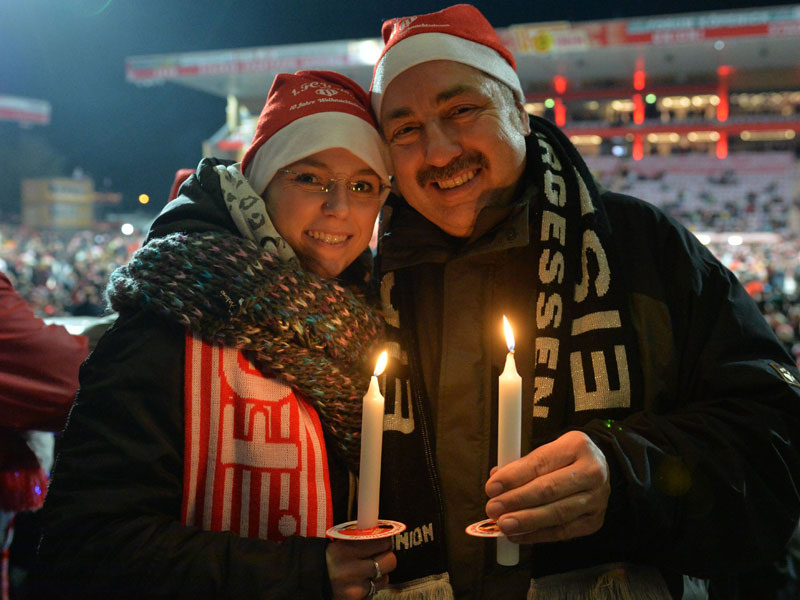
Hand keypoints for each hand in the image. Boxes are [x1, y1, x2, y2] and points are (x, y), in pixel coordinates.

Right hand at [326, 538, 396, 598]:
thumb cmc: (329, 558)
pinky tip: (359, 583)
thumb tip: (385, 532)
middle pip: (390, 561)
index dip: (384, 542)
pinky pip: (374, 593)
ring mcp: (355, 590)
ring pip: (384, 579)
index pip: (383, 543)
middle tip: (379, 556)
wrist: (309, 580)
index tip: (381, 542)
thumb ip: (362, 539)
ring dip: (379, 575)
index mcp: (347, 550)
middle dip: (386, 557)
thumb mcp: (341, 543)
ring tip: (366, 572)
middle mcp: (352, 570)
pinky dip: (370, 588)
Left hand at [485, 430, 609, 543]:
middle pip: (549, 489)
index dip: (513, 477)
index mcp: (577, 446)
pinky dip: (537, 535)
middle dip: (517, 500)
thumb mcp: (546, 451)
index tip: (491, 488)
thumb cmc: (564, 460)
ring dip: (525, 521)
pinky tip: (517, 535)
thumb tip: (495, 482)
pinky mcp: (594, 521)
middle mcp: (592, 472)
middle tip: (493, 509)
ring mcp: (597, 499)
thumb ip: (521, 465)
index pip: (540, 463)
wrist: (598, 470)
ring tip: (503, 524)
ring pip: (557, 513)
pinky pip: (563, 532)